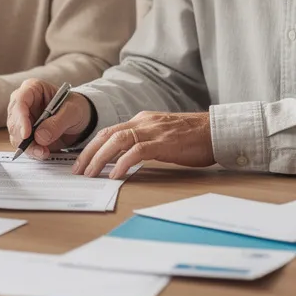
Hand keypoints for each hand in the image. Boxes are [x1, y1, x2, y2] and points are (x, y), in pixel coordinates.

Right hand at [6, 78, 91, 159]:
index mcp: (33, 88)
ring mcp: (23, 119)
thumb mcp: (73, 111)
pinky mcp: (26, 134)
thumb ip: (57, 123)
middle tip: (39, 148)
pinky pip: (23, 145)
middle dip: (23, 137)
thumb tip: (39, 137)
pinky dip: (31, 151)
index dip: (21, 118)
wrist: (81, 120)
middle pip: (14, 120)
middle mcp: (23, 103)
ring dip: (28, 147)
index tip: (26, 134)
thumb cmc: (77, 108)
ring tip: (44, 152)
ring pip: (16, 135)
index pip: (20, 100)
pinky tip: (43, 153)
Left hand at [73, 112, 214, 179]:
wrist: (217, 131)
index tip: (82, 162)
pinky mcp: (164, 143)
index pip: (110, 131)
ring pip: (117, 141)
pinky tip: (115, 175)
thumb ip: (145, 141)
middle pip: (108, 134)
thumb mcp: (163, 135)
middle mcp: (144, 122)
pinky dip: (122, 163)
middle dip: (89, 153)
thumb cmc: (194, 137)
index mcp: (143, 120)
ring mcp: (154, 131)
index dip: (93, 146)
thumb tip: (126, 158)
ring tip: (90, 174)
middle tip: (78, 171)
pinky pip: (137, 152)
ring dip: (100, 158)